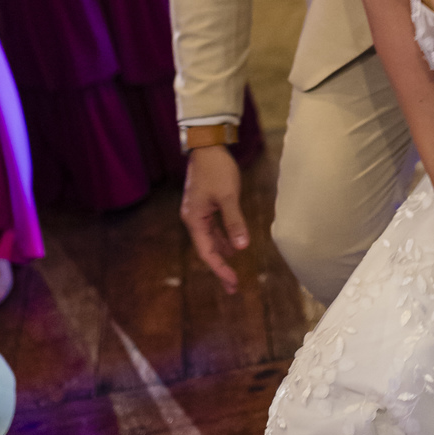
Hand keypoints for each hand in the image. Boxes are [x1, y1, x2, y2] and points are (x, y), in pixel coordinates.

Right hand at [180, 144, 249, 292]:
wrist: (207, 146)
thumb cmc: (217, 170)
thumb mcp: (228, 196)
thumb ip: (234, 222)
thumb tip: (241, 247)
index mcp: (195, 220)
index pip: (207, 252)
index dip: (220, 269)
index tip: (233, 283)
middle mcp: (192, 219)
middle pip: (206, 250)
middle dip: (220, 268)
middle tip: (233, 287)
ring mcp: (197, 212)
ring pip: (209, 240)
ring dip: (221, 255)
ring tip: (232, 272)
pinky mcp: (204, 205)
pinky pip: (212, 229)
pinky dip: (221, 240)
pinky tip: (231, 246)